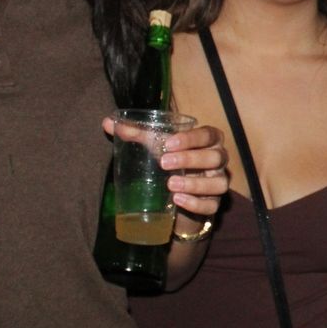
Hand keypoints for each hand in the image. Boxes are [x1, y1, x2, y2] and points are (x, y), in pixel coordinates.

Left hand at [102, 118, 228, 217]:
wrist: (177, 195)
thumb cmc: (170, 162)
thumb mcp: (155, 146)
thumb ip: (135, 133)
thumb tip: (107, 122)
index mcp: (208, 141)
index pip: (209, 134)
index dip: (192, 138)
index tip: (169, 143)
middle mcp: (218, 161)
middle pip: (215, 157)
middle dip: (191, 159)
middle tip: (163, 163)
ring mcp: (218, 183)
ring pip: (218, 183)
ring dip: (195, 184)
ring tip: (170, 184)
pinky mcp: (213, 204)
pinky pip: (211, 206)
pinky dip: (195, 203)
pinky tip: (178, 201)